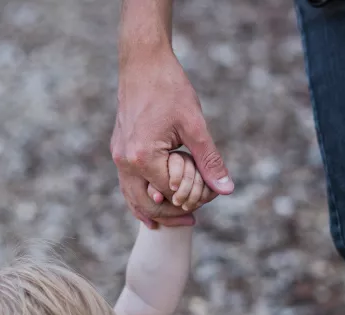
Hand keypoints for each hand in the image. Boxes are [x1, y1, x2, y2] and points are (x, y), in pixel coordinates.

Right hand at [110, 48, 233, 228]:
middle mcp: (125, 161)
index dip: (192, 199)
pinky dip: (140, 197)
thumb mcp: (195, 126)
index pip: (170, 194)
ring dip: (153, 211)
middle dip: (171, 215)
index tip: (209, 199)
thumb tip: (226, 189)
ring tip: (175, 221)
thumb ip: (209, 161)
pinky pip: (127, 184)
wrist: (143, 63)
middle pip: (146, 204)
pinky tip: (153, 203)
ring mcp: (119, 156)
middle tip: (193, 221)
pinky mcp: (119, 150)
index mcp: (143, 157)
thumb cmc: (170, 88)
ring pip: (132, 198)